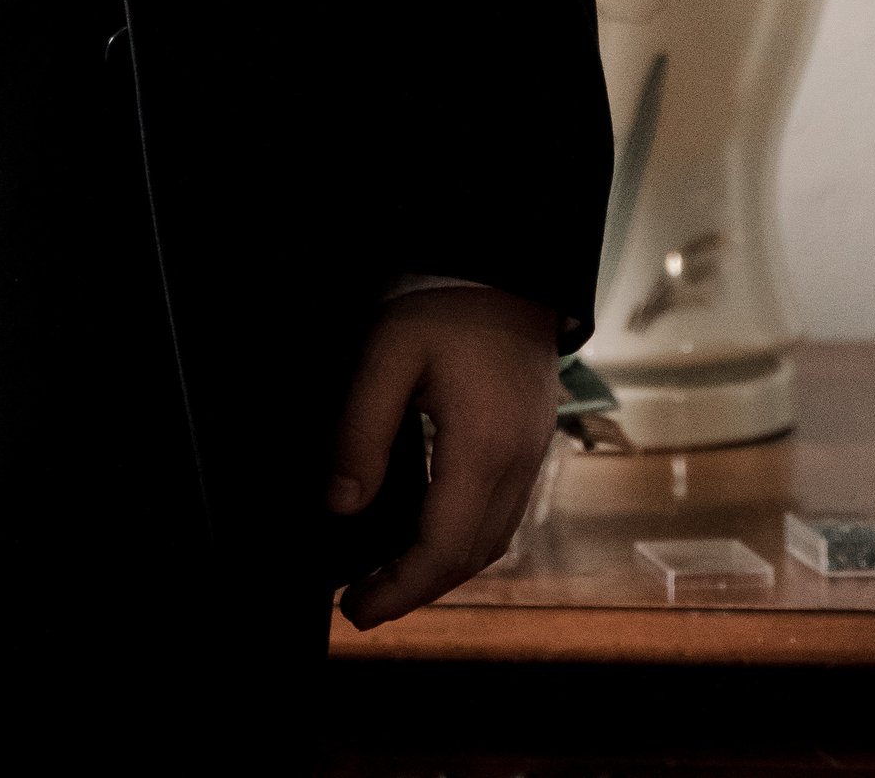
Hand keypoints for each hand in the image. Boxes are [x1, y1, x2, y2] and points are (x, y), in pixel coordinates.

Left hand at [328, 289, 561, 628]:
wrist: (509, 263)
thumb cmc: (447, 302)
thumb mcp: (388, 355)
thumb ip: (361, 431)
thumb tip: (340, 506)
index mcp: (482, 447)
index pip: (443, 548)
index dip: (398, 590)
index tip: (355, 610)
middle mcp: (517, 462)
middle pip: (471, 557)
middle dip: (416, 590)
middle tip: (362, 603)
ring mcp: (533, 453)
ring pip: (493, 541)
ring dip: (442, 570)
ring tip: (390, 578)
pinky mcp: (534, 441)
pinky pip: (503, 513)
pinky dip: (465, 540)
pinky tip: (430, 533)